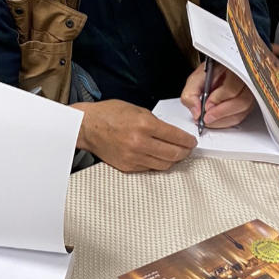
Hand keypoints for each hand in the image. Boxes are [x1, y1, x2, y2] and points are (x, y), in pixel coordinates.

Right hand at [73, 99, 196, 171]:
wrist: (87, 126)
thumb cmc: (109, 114)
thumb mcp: (137, 110)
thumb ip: (156, 122)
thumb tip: (173, 134)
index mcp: (144, 125)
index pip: (176, 137)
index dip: (188, 141)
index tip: (191, 141)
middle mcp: (140, 142)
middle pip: (174, 154)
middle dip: (184, 152)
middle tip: (186, 149)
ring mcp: (133, 157)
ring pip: (164, 164)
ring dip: (172, 159)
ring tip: (173, 154)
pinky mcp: (127, 166)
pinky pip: (149, 168)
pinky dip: (156, 163)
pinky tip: (156, 156)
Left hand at [180, 62, 254, 128]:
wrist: (218, 72)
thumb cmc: (209, 73)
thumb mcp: (195, 79)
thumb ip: (191, 94)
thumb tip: (196, 112)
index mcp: (233, 69)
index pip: (232, 87)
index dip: (218, 99)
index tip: (206, 106)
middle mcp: (246, 80)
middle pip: (242, 102)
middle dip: (221, 113)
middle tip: (206, 118)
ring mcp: (251, 92)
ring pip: (243, 111)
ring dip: (224, 120)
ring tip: (209, 120)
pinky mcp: (249, 102)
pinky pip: (242, 115)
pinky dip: (228, 121)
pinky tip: (216, 120)